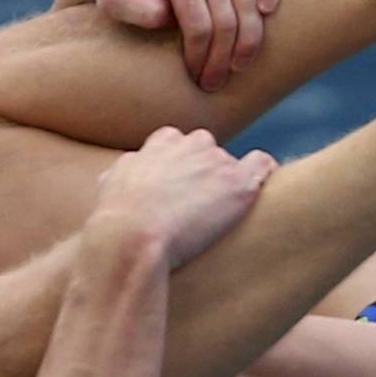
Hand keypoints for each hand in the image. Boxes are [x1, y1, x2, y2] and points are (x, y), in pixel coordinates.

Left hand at [77, 0, 285, 91]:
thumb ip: (131, 8)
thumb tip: (166, 15)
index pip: (201, 27)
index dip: (202, 61)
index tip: (197, 80)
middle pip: (229, 21)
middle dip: (224, 60)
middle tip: (214, 84)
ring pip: (251, 4)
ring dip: (249, 42)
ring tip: (237, 67)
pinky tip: (267, 12)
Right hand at [94, 127, 278, 268]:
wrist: (131, 234)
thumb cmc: (117, 219)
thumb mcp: (111, 184)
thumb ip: (126, 172)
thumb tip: (126, 173)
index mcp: (163, 142)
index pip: (179, 144)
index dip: (181, 168)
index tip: (179, 191)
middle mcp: (193, 144)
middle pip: (208, 151)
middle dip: (205, 173)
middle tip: (198, 207)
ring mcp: (218, 162)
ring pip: (233, 164)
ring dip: (228, 185)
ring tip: (221, 216)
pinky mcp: (239, 184)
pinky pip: (263, 165)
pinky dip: (264, 176)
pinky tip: (261, 194)